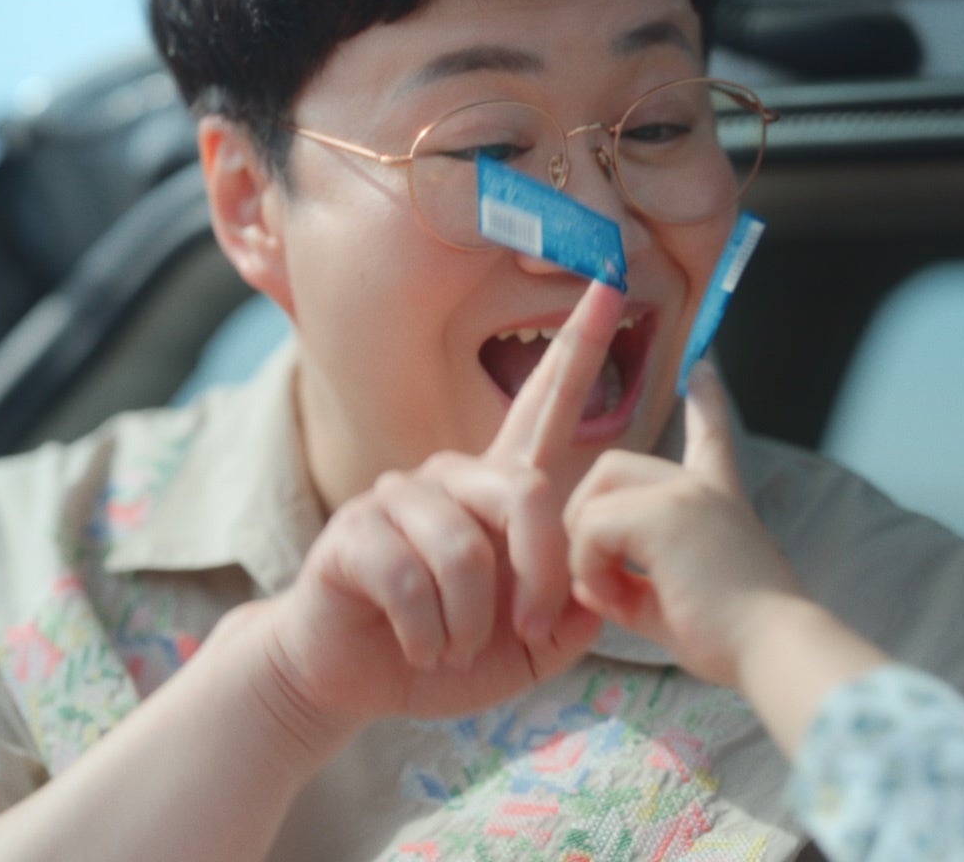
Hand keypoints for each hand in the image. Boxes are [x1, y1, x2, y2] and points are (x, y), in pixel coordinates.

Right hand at [258, 281, 621, 733]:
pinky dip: (428, 634)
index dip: (579, 346)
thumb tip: (596, 587)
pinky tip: (418, 648)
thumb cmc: (442, 653)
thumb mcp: (526, 646)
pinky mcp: (354, 532)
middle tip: (528, 630)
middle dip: (540, 572)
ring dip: (469, 623)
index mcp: (496, 489)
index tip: (612, 280)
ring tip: (452, 648)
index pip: (544, 404)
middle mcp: (449, 476)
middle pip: (525, 491)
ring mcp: (396, 497)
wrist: (351, 682)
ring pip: (465, 550)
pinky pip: (412, 580)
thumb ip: (567, 614)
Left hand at [563, 360, 804, 687]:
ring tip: (612, 596)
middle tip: (598, 574)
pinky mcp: (662, 512)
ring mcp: (681, 493)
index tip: (704, 369)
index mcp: (718, 501)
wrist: (772, 649)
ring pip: (593, 497)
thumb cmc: (736, 640)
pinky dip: (589, 570)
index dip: (707, 405)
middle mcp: (701, 486)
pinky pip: (590, 529)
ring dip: (585, 550)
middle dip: (587, 516)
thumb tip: (587, 586)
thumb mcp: (673, 606)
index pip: (710, 439)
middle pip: (611, 467)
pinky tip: (617, 601)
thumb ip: (629, 587)